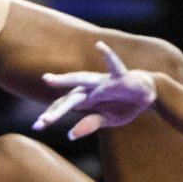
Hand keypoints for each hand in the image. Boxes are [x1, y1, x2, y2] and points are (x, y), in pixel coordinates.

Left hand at [33, 42, 158, 140]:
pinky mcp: (120, 77)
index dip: (51, 115)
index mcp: (86, 98)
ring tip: (47, 79)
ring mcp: (103, 81)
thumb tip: (70, 135)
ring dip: (65, 80)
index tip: (36, 126)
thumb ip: (90, 124)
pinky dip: (108, 55)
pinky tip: (100, 46)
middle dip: (55, 107)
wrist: (147, 92)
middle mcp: (90, 88)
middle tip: (41, 118)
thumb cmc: (124, 105)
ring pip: (82, 79)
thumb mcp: (108, 119)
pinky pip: (113, 64)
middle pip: (70, 97)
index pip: (64, 106)